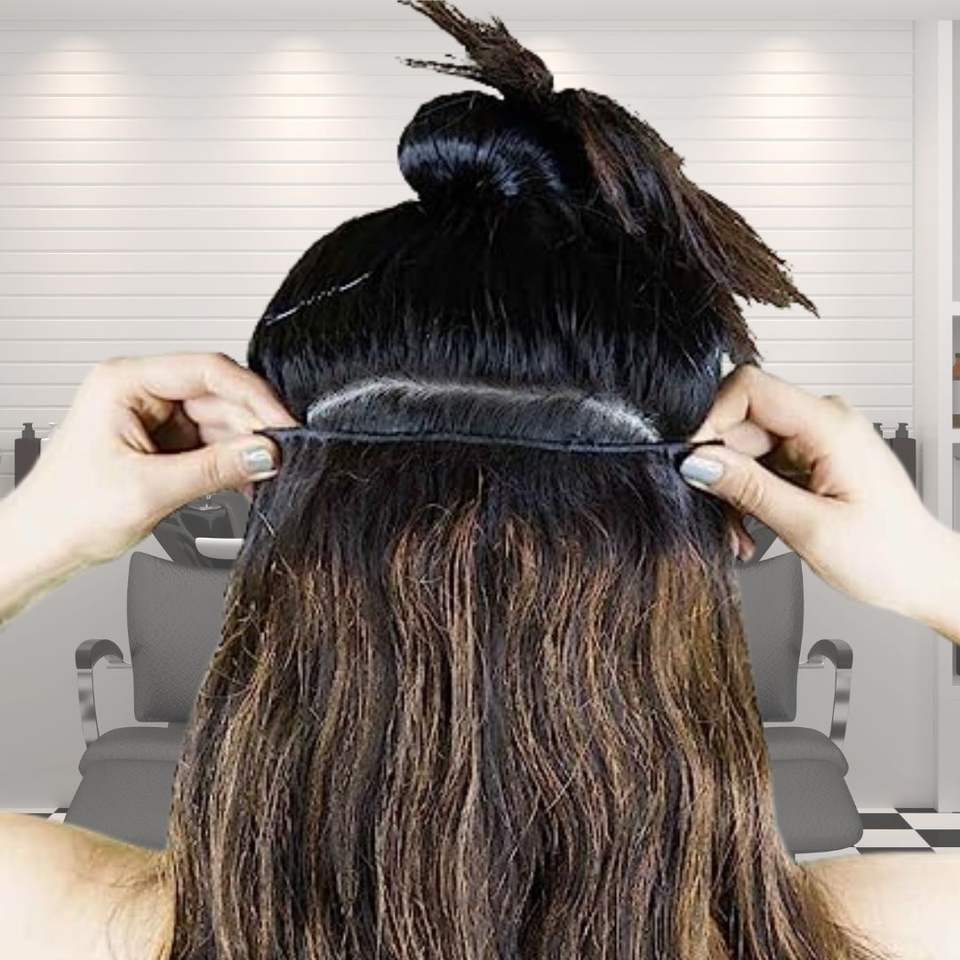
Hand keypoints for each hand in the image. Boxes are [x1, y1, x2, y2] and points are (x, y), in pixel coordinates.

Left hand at [5, 352, 297, 567]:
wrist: (40, 547)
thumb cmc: (65, 513)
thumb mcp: (150, 489)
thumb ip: (215, 469)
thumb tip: (265, 453)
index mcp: (124, 383)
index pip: (206, 371)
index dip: (253, 395)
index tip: (282, 423)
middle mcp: (140, 394)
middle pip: (218, 396)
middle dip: (252, 427)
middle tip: (283, 455)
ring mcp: (152, 419)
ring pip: (219, 422)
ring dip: (245, 449)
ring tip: (269, 474)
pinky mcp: (162, 445)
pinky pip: (210, 445)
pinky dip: (231, 464)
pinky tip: (249, 481)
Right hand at [678, 363, 954, 622]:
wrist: (923, 575)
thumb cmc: (889, 554)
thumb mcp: (809, 527)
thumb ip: (749, 489)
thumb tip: (699, 461)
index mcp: (830, 425)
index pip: (749, 387)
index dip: (711, 419)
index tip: (693, 461)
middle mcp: (822, 423)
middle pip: (741, 422)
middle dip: (719, 469)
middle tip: (715, 515)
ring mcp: (815, 440)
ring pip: (744, 448)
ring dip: (732, 490)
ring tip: (740, 534)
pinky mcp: (809, 459)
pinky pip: (760, 465)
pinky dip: (747, 495)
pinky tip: (750, 528)